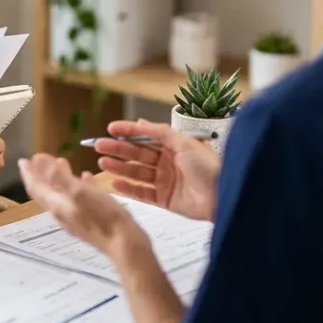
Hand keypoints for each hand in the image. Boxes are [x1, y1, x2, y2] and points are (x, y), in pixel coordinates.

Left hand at [18, 153, 143, 256]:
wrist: (125, 246)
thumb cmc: (103, 217)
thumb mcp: (79, 192)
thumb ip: (57, 176)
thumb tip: (38, 160)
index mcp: (58, 206)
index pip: (36, 188)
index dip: (29, 173)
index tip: (23, 160)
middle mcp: (64, 213)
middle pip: (47, 191)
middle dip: (42, 174)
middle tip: (39, 160)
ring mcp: (78, 218)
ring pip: (64, 195)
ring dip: (60, 178)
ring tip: (63, 162)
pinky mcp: (92, 221)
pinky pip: (81, 199)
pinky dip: (80, 186)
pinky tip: (88, 178)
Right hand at [95, 119, 219, 220]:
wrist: (223, 196)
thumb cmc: (209, 167)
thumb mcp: (185, 142)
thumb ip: (160, 133)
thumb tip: (141, 122)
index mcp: (174, 146)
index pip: (146, 136)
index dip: (128, 132)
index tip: (110, 129)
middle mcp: (168, 162)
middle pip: (138, 154)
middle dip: (118, 150)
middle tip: (99, 146)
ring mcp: (165, 181)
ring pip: (136, 173)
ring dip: (119, 167)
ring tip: (102, 163)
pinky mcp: (165, 199)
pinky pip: (142, 193)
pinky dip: (128, 188)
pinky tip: (114, 182)